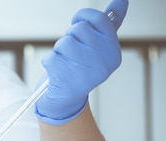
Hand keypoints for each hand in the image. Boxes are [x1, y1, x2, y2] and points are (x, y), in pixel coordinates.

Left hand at [35, 0, 128, 124]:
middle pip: (79, 29)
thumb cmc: (80, 68)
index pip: (99, 20)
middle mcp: (102, 64)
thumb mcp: (97, 47)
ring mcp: (84, 73)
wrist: (65, 99)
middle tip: (71, 52)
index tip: (77, 21)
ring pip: (64, 42)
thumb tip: (121, 1)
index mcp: (113, 53)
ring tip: (64, 62)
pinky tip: (56, 72)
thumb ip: (109, 24)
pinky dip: (49, 62)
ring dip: (59, 50)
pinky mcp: (65, 80)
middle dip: (70, 37)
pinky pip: (51, 57)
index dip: (83, 17)